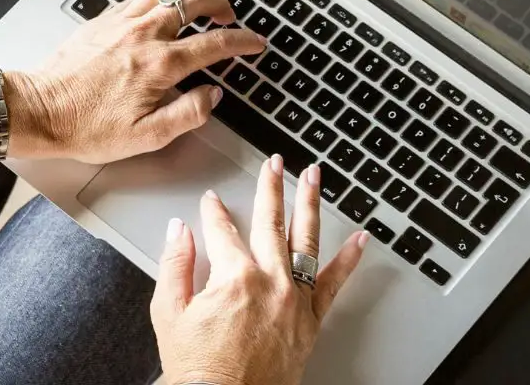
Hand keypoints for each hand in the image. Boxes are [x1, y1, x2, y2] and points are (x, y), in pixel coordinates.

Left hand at [9, 0, 265, 163]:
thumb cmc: (86, 127)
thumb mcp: (146, 137)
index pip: (214, 43)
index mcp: (159, 65)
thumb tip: (212, 95)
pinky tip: (161, 7)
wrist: (39, 111)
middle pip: (193, 1)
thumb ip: (188, 114)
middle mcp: (143, 35)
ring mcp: (121, 22)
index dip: (242, 41)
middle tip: (230, 16)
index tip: (254, 43)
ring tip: (202, 1)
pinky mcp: (102, 20)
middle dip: (220, 3)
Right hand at [151, 156, 368, 384]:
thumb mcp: (169, 314)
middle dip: (271, 188)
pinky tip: (360, 239)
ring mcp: (294, 300)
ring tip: (314, 178)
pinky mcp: (310, 321)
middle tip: (274, 164)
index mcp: (234, 277)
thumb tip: (179, 231)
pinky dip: (349, 260)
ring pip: (305, 240)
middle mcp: (270, 282)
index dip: (214, 213)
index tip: (212, 201)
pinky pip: (334, 284)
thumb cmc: (198, 370)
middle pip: (270, 222)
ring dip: (309, 204)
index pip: (222, 231)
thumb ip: (175, 266)